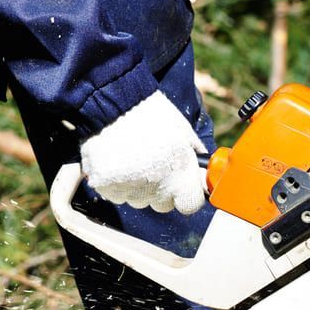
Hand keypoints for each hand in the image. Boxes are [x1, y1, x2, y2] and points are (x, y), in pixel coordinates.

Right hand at [80, 92, 206, 213]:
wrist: (113, 104)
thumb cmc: (151, 115)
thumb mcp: (184, 133)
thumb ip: (194, 157)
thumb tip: (202, 173)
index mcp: (179, 176)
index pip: (190, 205)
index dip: (187, 195)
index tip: (182, 186)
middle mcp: (156, 189)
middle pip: (163, 205)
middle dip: (162, 190)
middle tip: (155, 166)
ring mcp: (129, 190)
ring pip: (139, 200)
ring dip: (139, 187)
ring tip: (134, 159)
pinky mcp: (106, 188)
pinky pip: (117, 194)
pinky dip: (117, 183)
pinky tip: (118, 161)